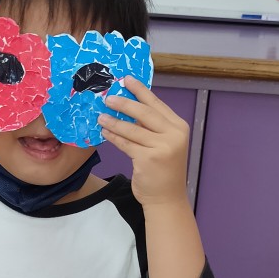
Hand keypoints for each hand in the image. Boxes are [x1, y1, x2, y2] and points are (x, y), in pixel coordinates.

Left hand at [98, 77, 190, 207]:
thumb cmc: (162, 170)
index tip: (126, 79)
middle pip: (144, 113)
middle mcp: (173, 135)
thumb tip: (128, 106)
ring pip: (132, 129)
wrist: (166, 198)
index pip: (156, 104)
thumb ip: (152, 127)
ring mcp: (162, 147)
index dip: (140, 91)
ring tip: (100, 116)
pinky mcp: (148, 159)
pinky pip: (125, 143)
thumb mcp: (164, 143)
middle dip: (124, 103)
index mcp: (178, 127)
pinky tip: (105, 132)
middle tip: (107, 97)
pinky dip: (113, 137)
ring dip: (114, 121)